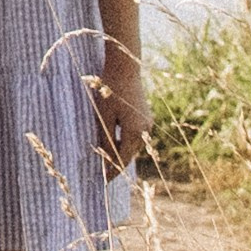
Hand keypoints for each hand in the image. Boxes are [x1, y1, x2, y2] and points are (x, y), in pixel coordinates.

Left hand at [90, 56, 149, 172]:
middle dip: (116, 163)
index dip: (112, 171)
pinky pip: (135, 135)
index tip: (103, 182)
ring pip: (133, 145)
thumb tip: (106, 159)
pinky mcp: (146, 117)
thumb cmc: (109, 90)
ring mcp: (147, 123)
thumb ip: (106, 138)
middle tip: (103, 174)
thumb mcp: (103, 116)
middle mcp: (145, 130)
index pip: (122, 159)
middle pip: (129, 154)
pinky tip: (115, 141)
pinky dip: (125, 141)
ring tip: (106, 159)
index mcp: (134, 132)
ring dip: (121, 151)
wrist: (125, 68)